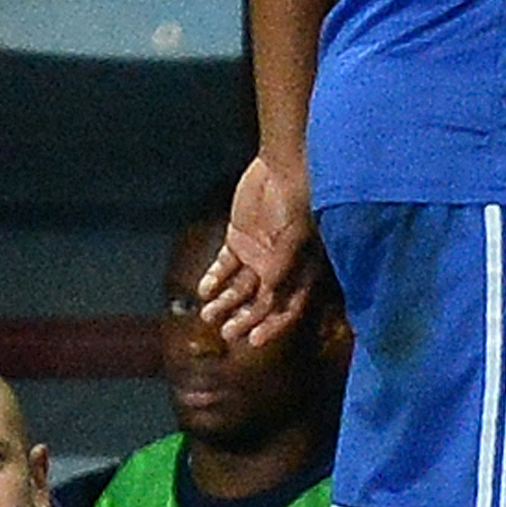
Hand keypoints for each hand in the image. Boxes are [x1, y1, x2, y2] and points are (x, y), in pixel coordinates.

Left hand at [199, 153, 317, 348]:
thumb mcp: (292, 235)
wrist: (281, 165)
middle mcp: (280, 268)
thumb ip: (281, 264)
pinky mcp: (240, 239)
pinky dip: (215, 279)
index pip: (288, 306)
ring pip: (241, 287)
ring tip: (209, 315)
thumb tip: (270, 295)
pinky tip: (204, 291)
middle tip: (226, 332)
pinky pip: (225, 265)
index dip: (273, 325)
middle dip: (245, 319)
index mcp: (301, 270)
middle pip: (262, 302)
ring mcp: (259, 254)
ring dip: (226, 303)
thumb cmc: (296, 200)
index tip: (254, 341)